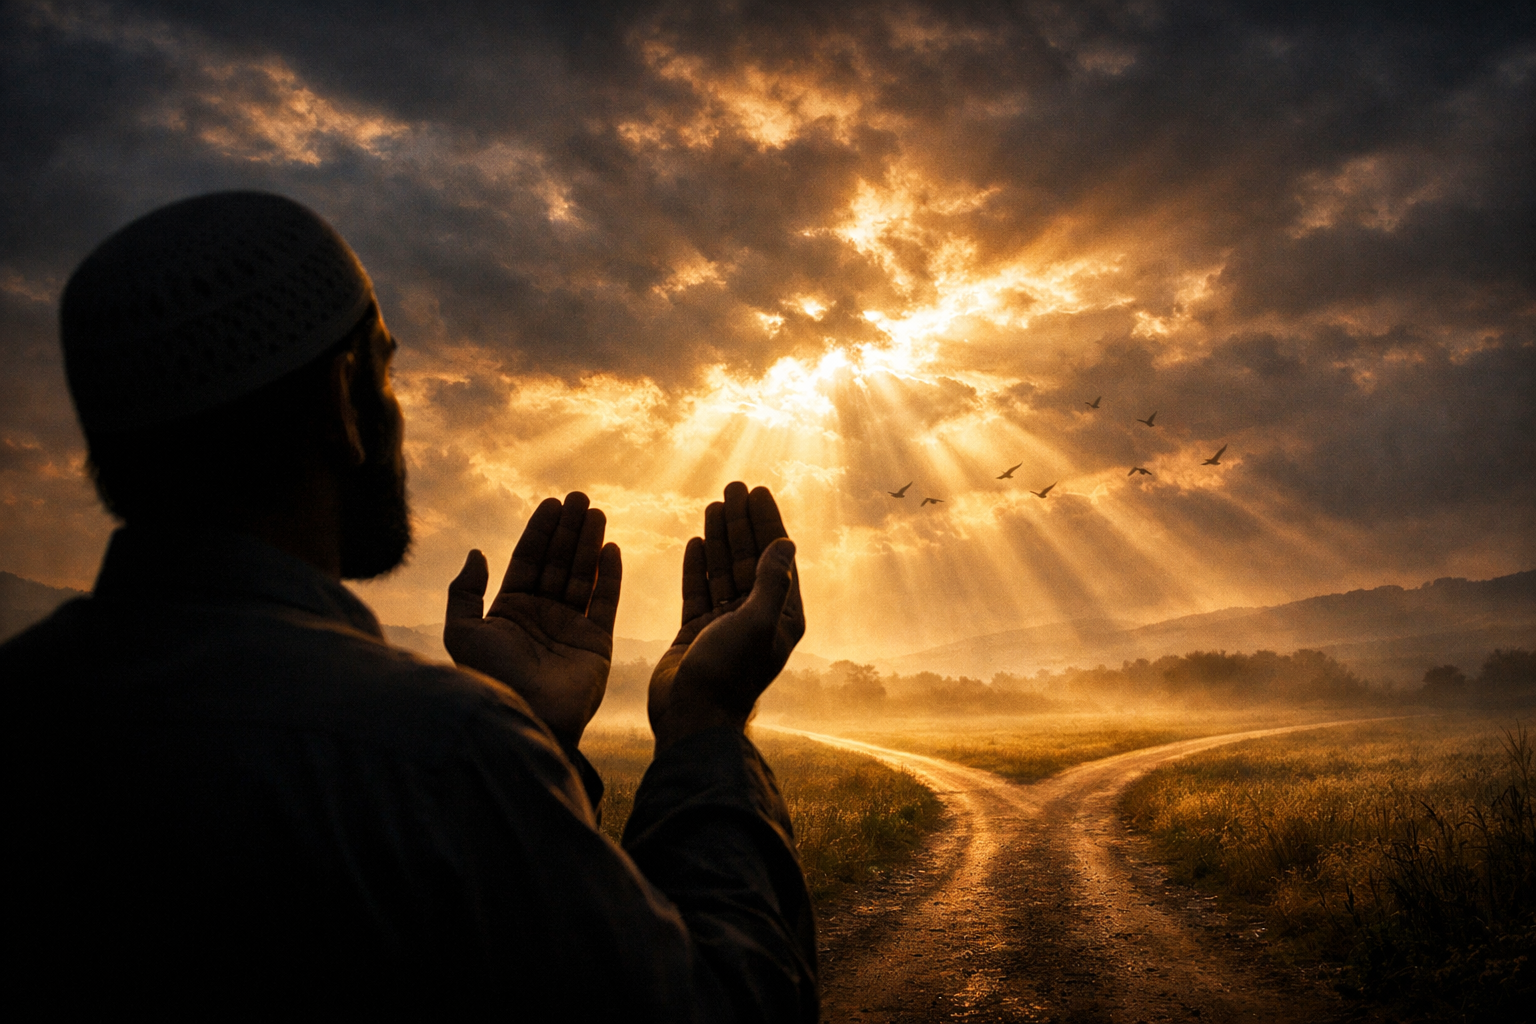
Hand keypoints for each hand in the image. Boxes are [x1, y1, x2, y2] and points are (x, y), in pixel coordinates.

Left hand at [444, 492, 621, 746]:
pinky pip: (605, 602)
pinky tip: (610, 548)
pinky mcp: (597, 643)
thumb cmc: (491, 677)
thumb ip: (464, 591)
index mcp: (511, 612)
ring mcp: (571, 628)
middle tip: (579, 497)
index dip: (539, 532)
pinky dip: (609, 576)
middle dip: (568, 530)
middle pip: (557, 562)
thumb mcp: (462, 631)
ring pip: (582, 576)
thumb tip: (476, 554)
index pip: (528, 561)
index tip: (551, 504)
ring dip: (589, 543)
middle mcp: (542, 616)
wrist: (527, 714)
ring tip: (596, 512)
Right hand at [649, 482, 804, 751]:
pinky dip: (697, 566)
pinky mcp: (696, 632)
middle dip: (743, 523)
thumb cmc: (729, 673)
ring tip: (715, 504)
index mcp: (781, 617)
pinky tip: (696, 542)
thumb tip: (786, 544)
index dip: (768, 523)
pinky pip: (698, 590)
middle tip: (734, 487)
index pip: (776, 558)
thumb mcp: (758, 623)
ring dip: (720, 538)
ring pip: (723, 571)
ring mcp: (725, 625)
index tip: (759, 492)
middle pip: (750, 559)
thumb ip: (771, 582)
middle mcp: (756, 618)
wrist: (692, 717)